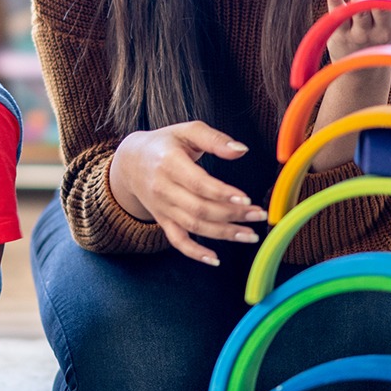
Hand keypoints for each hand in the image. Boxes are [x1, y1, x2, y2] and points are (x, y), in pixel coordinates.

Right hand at [109, 122, 265, 265]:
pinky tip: (215, 260)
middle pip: (199, 208)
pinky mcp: (163, 220)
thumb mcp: (187, 131)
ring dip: (223, 234)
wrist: (131, 162)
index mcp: (170, 163)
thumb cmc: (165, 143)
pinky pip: (177, 241)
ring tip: (250, 235)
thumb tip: (242, 150)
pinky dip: (194, 253)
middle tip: (259, 215)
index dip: (223, 193)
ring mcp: (162, 207)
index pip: (198, 183)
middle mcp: (163, 188)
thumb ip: (214, 139)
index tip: (247, 198)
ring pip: (194, 226)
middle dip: (232, 215)